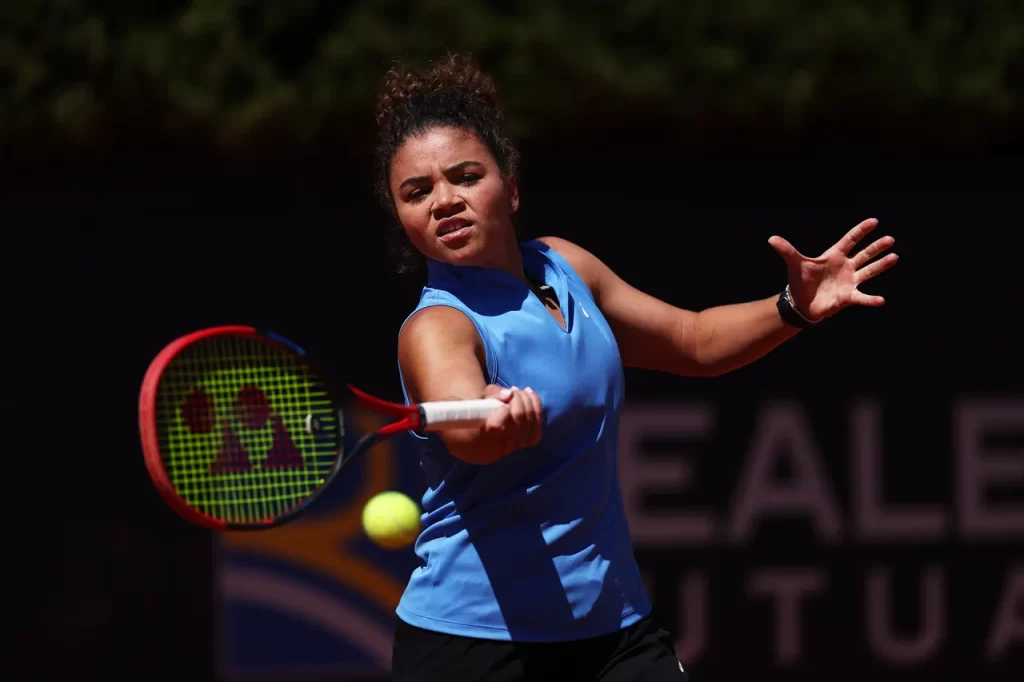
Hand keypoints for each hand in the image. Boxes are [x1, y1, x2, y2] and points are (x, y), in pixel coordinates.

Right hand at [481, 384, 542, 453]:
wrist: (477, 442)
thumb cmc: (473, 420)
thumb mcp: (475, 404)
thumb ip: (490, 397)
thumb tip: (508, 393)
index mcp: (482, 438)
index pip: (496, 426)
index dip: (502, 410)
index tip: (500, 401)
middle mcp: (501, 445)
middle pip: (519, 417)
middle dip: (518, 398)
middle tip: (511, 390)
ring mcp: (516, 445)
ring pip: (531, 419)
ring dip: (527, 399)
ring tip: (518, 391)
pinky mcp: (528, 442)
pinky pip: (538, 423)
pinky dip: (536, 406)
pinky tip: (529, 395)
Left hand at [768, 218, 897, 320]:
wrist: (801, 303)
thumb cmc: (800, 281)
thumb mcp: (795, 264)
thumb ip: (787, 251)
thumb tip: (771, 239)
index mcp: (834, 256)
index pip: (850, 240)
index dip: (861, 231)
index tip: (874, 221)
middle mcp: (845, 267)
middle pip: (864, 254)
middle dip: (876, 247)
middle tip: (890, 239)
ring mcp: (849, 281)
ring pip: (868, 271)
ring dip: (881, 265)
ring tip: (894, 257)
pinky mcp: (848, 297)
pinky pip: (862, 298)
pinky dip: (871, 300)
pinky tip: (881, 300)